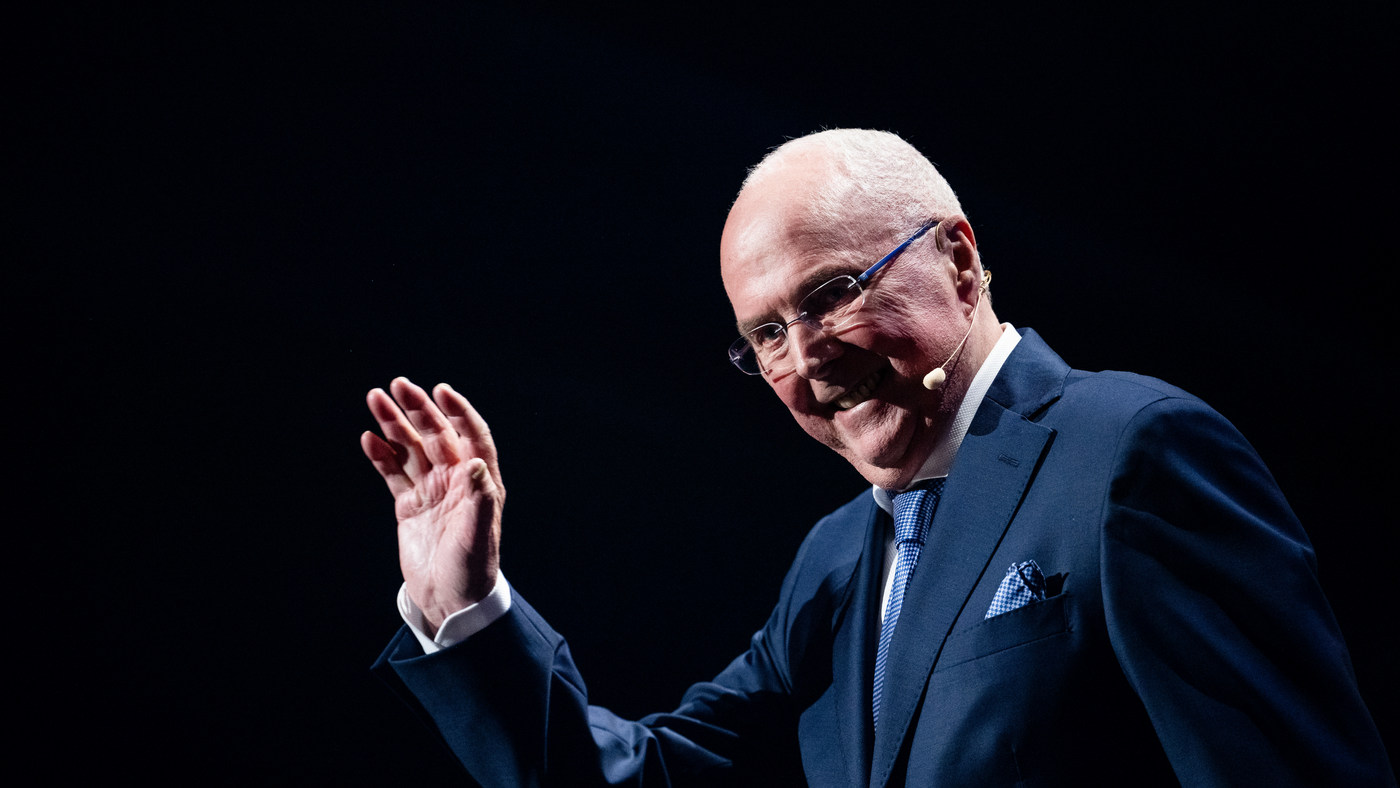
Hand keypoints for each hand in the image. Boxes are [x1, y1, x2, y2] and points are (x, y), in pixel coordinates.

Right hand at [361, 377, 503, 635]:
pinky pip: (393, 473)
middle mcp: (456, 480)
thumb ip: (478, 498)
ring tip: (375, 398)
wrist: (450, 600)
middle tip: (397, 384)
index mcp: (479, 482)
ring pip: (410, 449)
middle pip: (435, 435)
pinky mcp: (409, 506)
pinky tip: (369, 438)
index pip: (472, 435)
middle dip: (417, 409)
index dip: (458, 411)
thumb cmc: (472, 568)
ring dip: (394, 424)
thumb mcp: (478, 534)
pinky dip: (381, 455)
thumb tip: (479, 462)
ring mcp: (431, 491)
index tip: (441, 390)